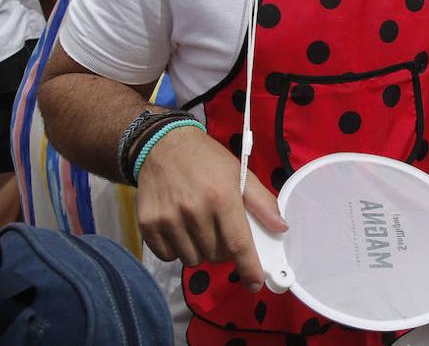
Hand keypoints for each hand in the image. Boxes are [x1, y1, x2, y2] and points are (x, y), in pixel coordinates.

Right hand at [136, 126, 286, 292]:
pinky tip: (181, 230)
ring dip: (201, 252)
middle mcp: (194, 210)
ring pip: (192, 259)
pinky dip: (177, 250)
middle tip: (221, 231)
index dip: (249, 267)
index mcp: (222, 197)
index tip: (255, 283)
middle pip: (216, 255)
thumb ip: (262, 203)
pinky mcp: (147, 225)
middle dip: (223, 250)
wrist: (163, 145)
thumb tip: (281, 228)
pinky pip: (168, 256)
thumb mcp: (240, 174)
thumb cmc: (207, 160)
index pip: (238, 243)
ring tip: (200, 229)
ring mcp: (168, 219)